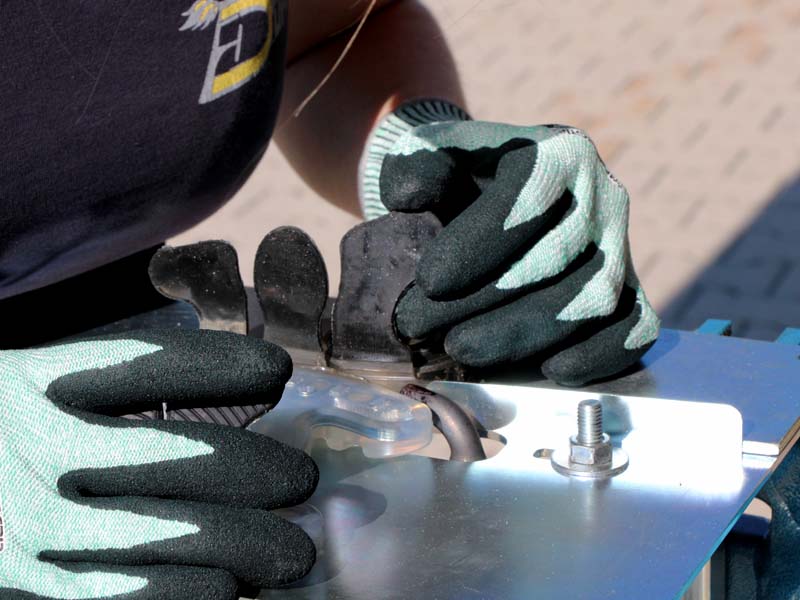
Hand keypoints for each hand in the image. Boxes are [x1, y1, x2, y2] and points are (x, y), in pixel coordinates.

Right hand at [0, 329, 316, 598]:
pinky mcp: (14, 585)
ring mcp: (21, 524)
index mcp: (31, 381)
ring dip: (237, 546)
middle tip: (304, 481)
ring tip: (294, 555)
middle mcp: (30, 447)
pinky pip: (111, 597)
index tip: (278, 370)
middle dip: (254, 472)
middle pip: (174, 458)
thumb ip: (106, 388)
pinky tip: (226, 594)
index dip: (220, 367)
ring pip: (157, 537)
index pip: (146, 367)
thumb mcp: (27, 388)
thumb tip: (236, 387)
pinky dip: (176, 596)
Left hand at [360, 99, 658, 385]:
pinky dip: (599, 354)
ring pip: (593, 298)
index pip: (528, 196)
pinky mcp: (632, 292)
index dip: (480, 243)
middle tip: (424, 326)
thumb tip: (407, 196)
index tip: (428, 282)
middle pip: (557, 256)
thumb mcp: (429, 155)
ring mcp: (622, 247)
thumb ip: (414, 166)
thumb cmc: (459, 180)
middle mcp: (604, 196)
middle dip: (485, 299)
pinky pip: (635, 327)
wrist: (493, 201)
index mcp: (559, 152)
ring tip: (462, 351)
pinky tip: (549, 371)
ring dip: (525, 334)